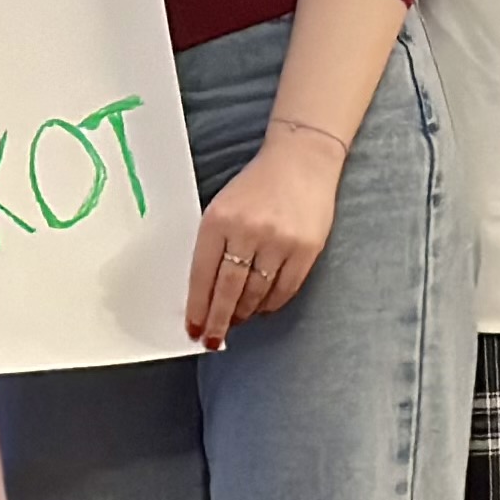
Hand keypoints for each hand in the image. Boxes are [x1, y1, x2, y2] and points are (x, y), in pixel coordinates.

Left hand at [185, 125, 343, 348]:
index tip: (193, 328)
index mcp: (218, 219)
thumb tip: (205, 291)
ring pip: (256, 294)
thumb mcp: (223, 206)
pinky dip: (270, 305)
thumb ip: (214, 243)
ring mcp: (280, 241)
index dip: (197, 306)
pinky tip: (260, 309)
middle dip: (217, 320)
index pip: (202, 273)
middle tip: (211, 339)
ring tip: (234, 322)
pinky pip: (284, 290)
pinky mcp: (306, 249)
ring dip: (243, 313)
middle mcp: (248, 231)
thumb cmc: (256, 186)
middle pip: (228, 290)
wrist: (301, 160)